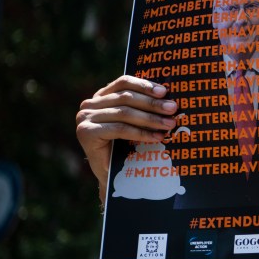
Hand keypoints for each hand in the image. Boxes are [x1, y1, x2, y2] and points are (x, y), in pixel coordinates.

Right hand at [75, 76, 176, 200]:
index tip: (165, 92)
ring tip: (169, 124)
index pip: (123, 83)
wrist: (111, 176)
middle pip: (126, 98)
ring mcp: (85, 118)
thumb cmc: (126, 147)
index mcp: (101, 96)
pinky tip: (157, 137)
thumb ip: (143, 107)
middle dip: (153, 104)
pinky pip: (120, 129)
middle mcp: (89, 105)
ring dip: (150, 119)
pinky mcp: (86, 132)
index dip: (145, 85)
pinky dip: (141, 133)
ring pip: (124, 113)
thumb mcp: (134, 122)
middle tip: (173, 109)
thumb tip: (169, 98)